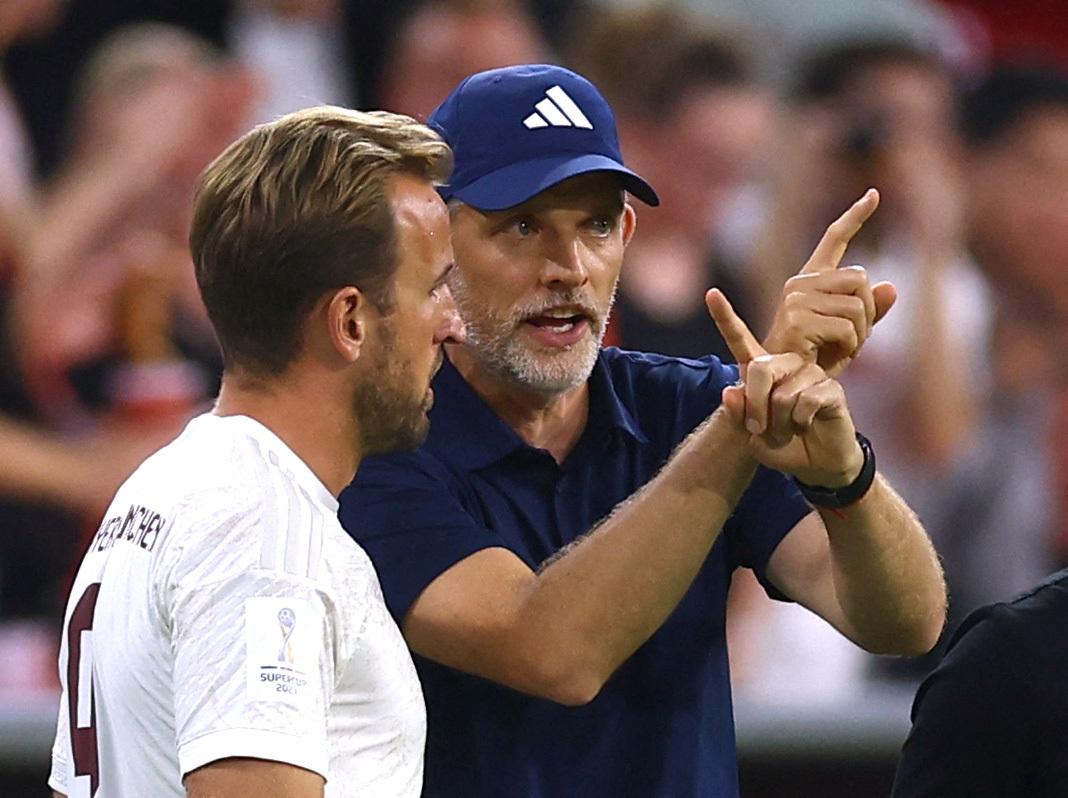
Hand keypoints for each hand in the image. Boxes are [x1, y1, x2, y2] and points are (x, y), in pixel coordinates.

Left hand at [707, 288, 863, 486]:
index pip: (741, 340)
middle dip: (756, 407)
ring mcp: (810, 373)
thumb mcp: (751, 436)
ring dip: (780, 421)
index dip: (725, 317)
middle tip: (761, 428)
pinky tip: (807, 424)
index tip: (711, 294)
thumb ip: (736, 415)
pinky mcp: (830, 388)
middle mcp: (786, 365)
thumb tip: (730, 391)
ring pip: (783, 393)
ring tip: (789, 427)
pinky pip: (805, 401)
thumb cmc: (782, 446)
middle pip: (760, 369)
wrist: (817, 464)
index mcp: (762, 371)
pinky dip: (800, 421)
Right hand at [761, 189, 896, 377]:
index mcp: (810, 280)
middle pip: (861, 279)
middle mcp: (800, 284)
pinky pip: (848, 329)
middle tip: (851, 340)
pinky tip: (829, 357)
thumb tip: (892, 287)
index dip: (855, 216)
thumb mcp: (849, 334)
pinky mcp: (798, 320)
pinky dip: (849, 348)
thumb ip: (870, 310)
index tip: (874, 194)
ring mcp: (796, 300)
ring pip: (858, 307)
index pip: (834, 240)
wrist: (785, 388)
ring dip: (859, 336)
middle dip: (867, 313)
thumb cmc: (814, 360)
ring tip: (838, 351)